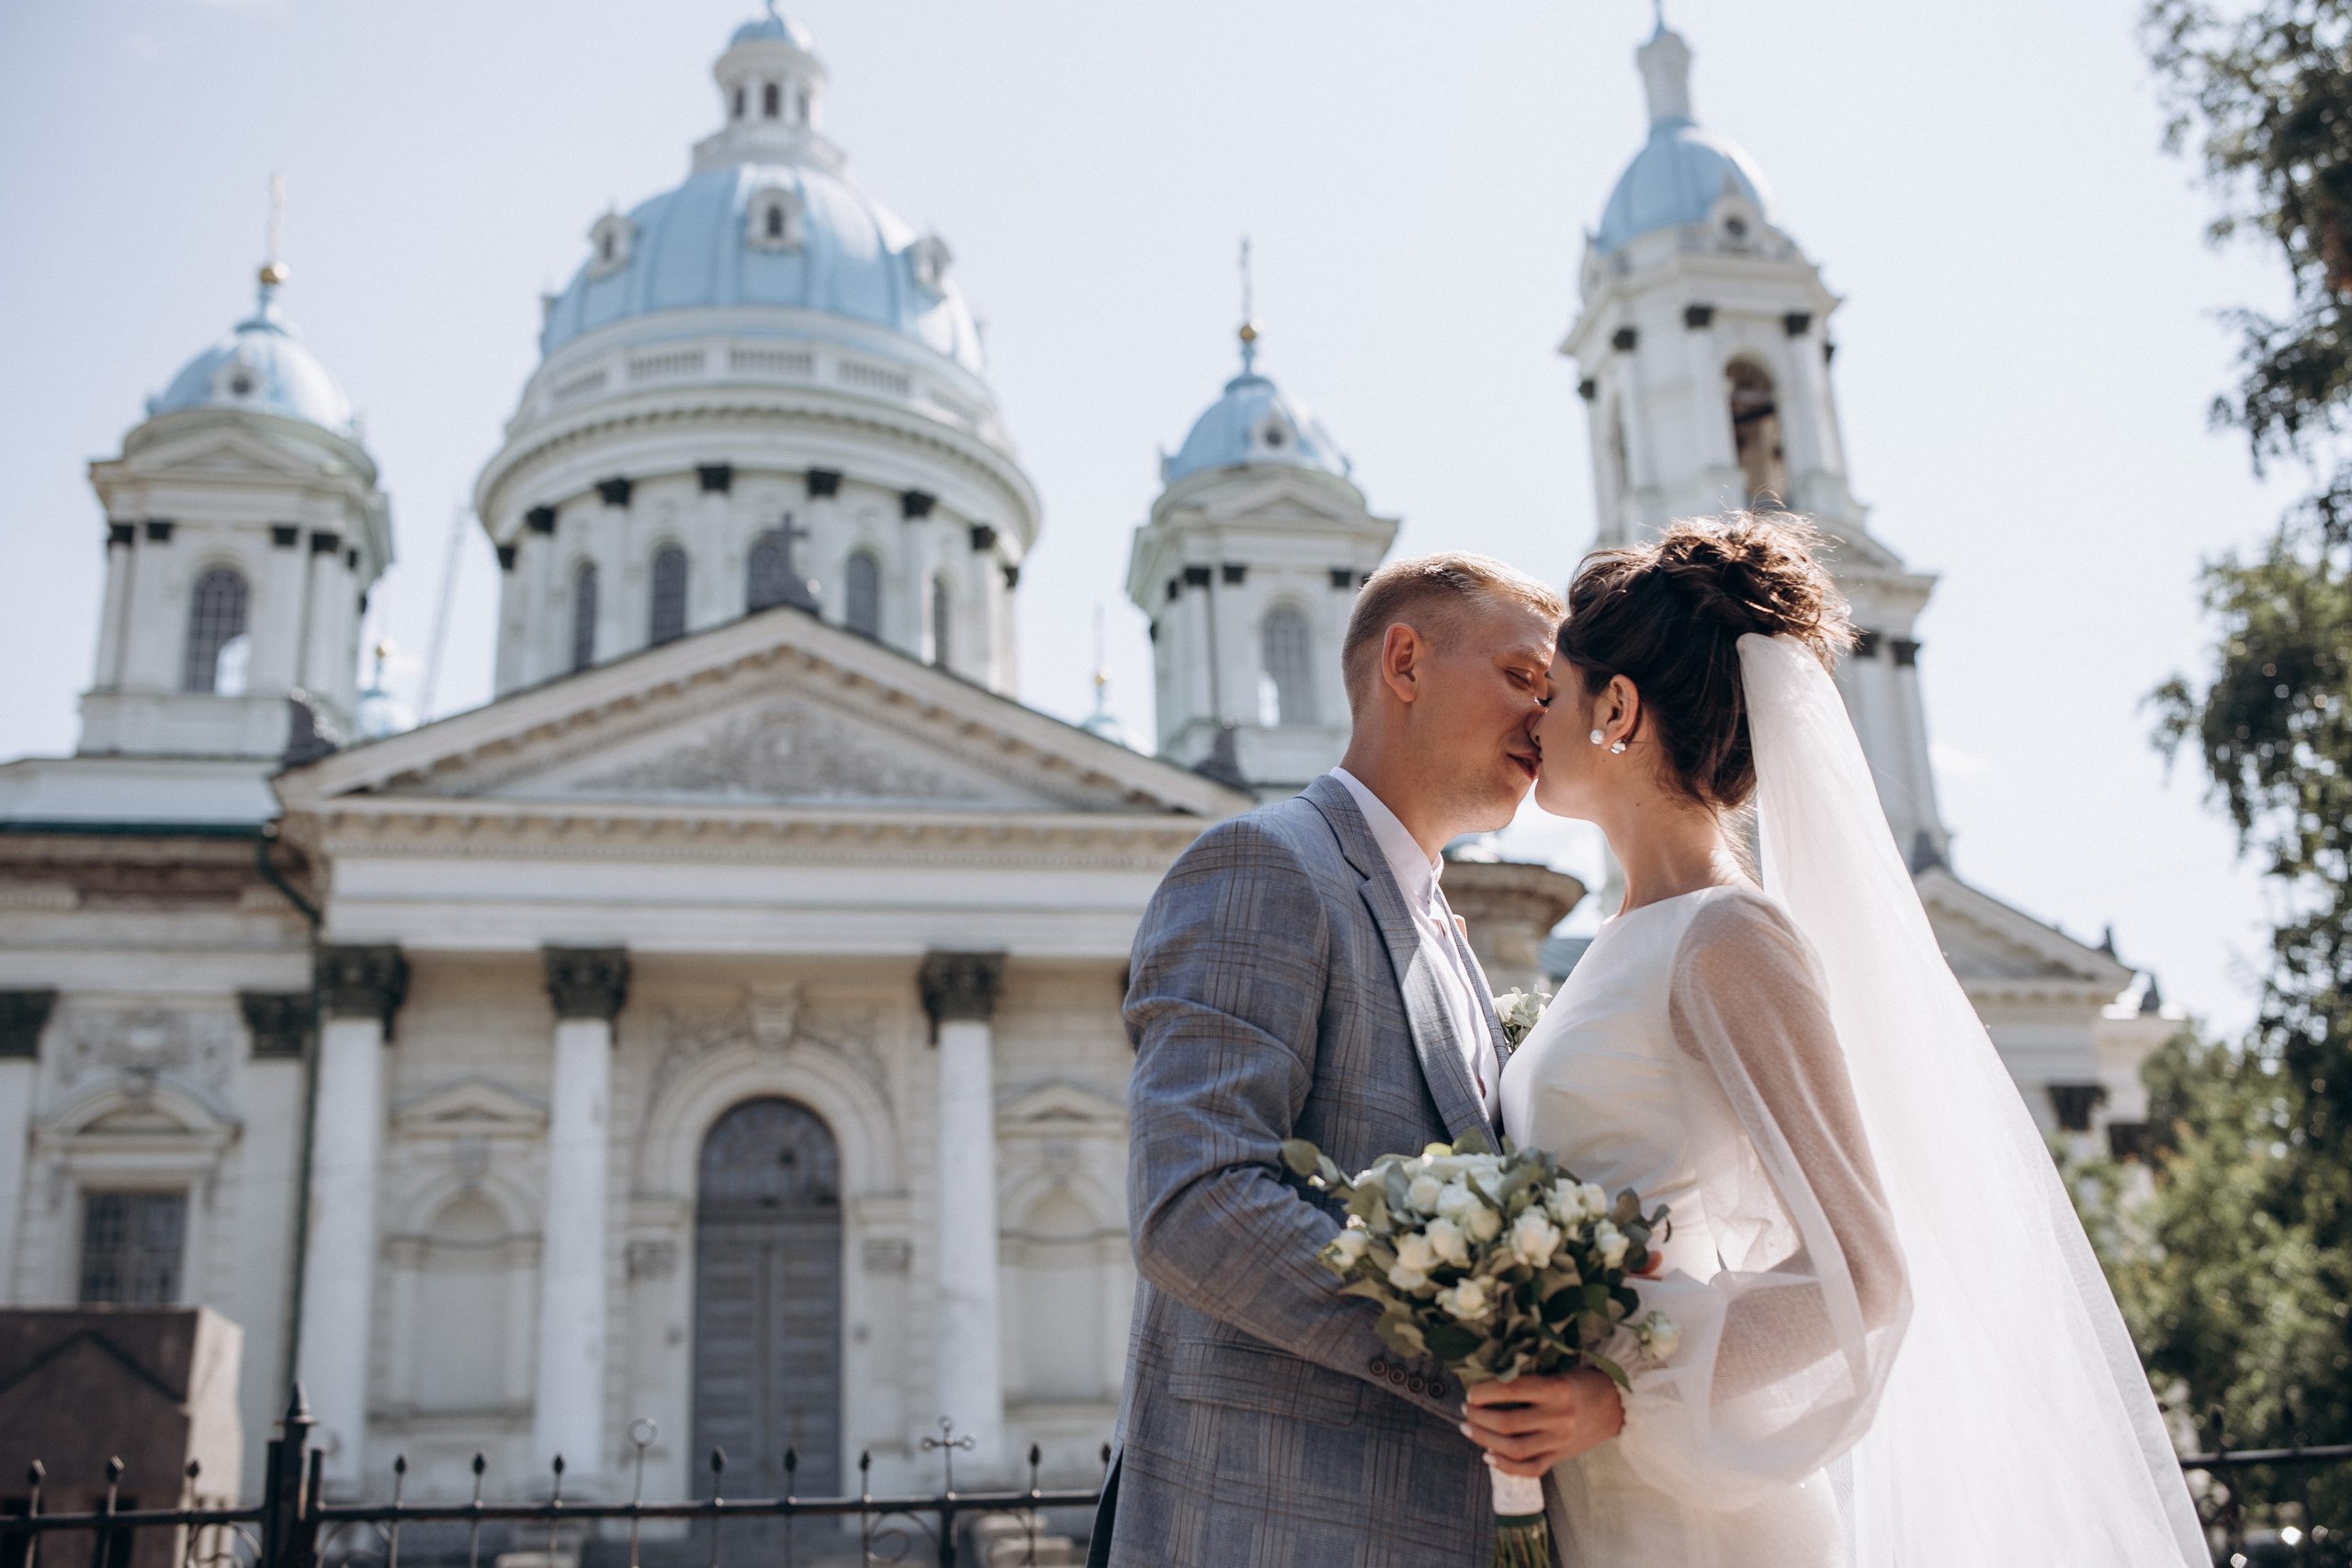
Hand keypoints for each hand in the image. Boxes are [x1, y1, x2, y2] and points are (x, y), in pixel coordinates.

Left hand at [1459, 1368, 1623, 1476]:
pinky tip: (1487, 1457)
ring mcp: (1559, 1441)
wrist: (1618, 1407)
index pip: (1512, 1390)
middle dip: (1478, 1417)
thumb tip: (1488, 1380)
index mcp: (1557, 1389)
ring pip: (1514, 1448)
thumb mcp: (1560, 1371)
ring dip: (1484, 1439)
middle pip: (1507, 1423)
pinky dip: (1505, 1467)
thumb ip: (1530, 1378)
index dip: (1485, 1392)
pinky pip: (1530, 1469)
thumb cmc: (1584, 1382)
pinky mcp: (1560, 1457)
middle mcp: (1558, 1417)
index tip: (1471, 1391)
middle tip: (1465, 1409)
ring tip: (1468, 1429)